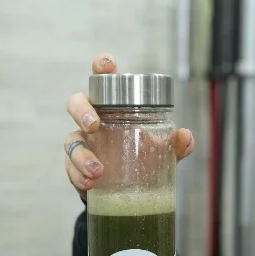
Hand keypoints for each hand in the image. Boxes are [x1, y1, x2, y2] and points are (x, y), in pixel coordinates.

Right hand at [64, 53, 194, 199]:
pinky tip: (90, 183)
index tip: (106, 64)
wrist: (126, 191)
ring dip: (81, 154)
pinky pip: (70, 167)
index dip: (102, 67)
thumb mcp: (161, 152)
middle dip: (82, 111)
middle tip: (94, 125)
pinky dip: (78, 175)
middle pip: (76, 103)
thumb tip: (185, 136)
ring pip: (71, 139)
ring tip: (97, 170)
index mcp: (114, 107)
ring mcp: (82, 142)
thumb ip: (174, 144)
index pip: (104, 80)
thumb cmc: (141, 158)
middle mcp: (93, 119)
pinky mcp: (74, 166)